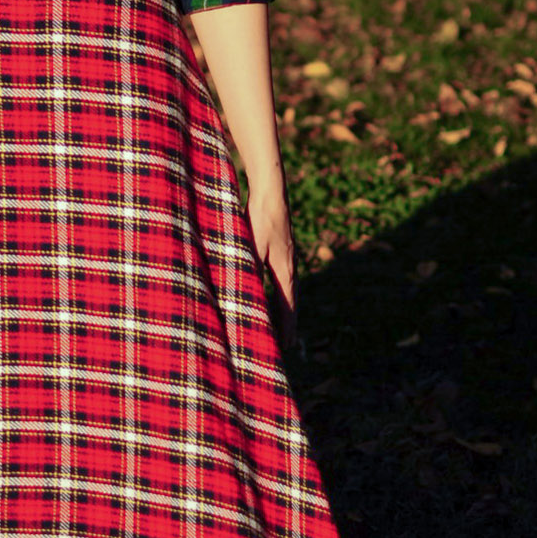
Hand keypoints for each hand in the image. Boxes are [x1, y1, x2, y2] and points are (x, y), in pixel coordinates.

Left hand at [245, 172, 297, 349]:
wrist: (271, 192)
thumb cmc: (261, 219)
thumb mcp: (252, 246)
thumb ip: (249, 269)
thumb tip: (246, 294)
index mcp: (285, 269)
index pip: (287, 305)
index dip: (286, 326)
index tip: (286, 345)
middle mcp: (289, 266)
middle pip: (290, 301)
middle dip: (287, 322)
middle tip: (286, 344)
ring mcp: (286, 257)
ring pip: (286, 290)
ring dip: (283, 308)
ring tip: (280, 324)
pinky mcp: (280, 249)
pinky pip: (280, 278)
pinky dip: (278, 292)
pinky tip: (270, 292)